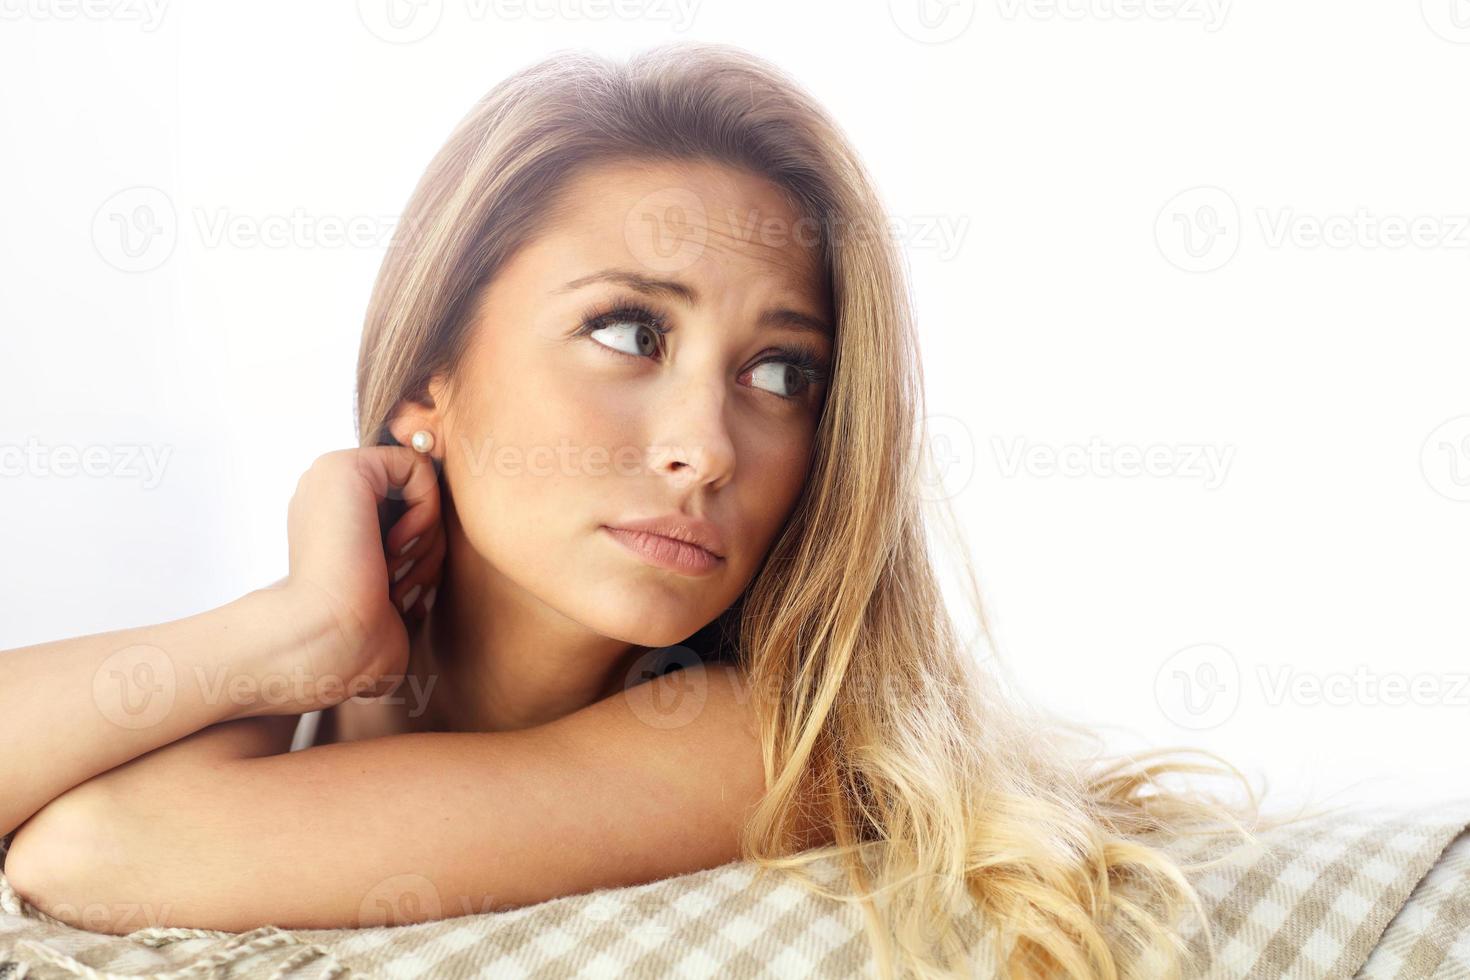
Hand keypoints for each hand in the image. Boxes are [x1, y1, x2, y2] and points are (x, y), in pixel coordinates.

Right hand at [274, 446, 445, 711]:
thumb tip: (424, 576)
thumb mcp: (387, 605)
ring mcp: (332, 478)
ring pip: (424, 486)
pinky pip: (420, 466)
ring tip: (393, 574)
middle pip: (421, 503)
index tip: (402, 592)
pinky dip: (426, 512)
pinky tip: (395, 547)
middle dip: (428, 550)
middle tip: (400, 585)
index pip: (411, 519)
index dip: (423, 555)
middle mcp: (330, 497)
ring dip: (427, 540)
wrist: (324, 644)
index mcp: (336, 528)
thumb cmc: (355, 646)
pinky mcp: (345, 466)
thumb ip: (402, 576)